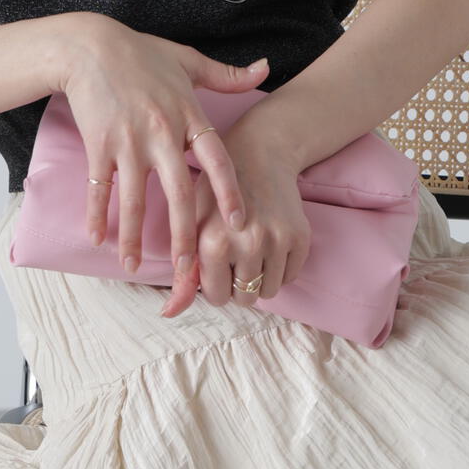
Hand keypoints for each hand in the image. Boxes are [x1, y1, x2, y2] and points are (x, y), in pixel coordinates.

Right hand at [54, 13, 271, 315]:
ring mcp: (128, 141)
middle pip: (179, 192)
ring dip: (134, 236)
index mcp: (188, 115)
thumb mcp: (188, 60)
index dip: (229, 192)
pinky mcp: (99, 144)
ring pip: (134, 199)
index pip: (217, 159)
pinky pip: (99, 187)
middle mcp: (161, 132)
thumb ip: (226, 75)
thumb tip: (264, 68)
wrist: (90, 45)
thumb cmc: (141, 53)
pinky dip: (96, 214)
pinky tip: (97, 239)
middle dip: (185, 233)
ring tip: (134, 265)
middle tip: (190, 268)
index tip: (239, 223)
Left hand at [160, 123, 311, 318]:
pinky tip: (269, 243)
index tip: (215, 265)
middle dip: (238, 285)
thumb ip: (182, 273)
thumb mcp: (192, 226)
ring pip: (269, 291)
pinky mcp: (300, 237)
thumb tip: (167, 313)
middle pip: (245, 298)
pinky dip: (280, 269)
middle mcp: (248, 244)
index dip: (215, 284)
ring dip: (260, 279)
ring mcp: (277, 240)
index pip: (217, 297)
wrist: (258, 155)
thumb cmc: (214, 192)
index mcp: (214, 243)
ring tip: (251, 251)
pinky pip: (290, 277)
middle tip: (235, 257)